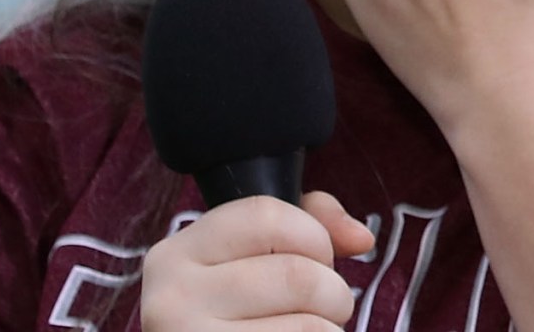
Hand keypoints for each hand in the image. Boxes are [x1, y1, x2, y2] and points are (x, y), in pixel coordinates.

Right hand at [139, 191, 374, 330]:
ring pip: (307, 323)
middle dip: (333, 292)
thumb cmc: (233, 319)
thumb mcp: (253, 262)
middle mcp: (172, 296)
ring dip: (328, 328)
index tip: (318, 258)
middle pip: (296, 273)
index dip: (312, 235)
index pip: (264, 213)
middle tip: (325, 308)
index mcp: (177, 254)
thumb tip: (361, 238)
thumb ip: (307, 226)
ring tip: (311, 331)